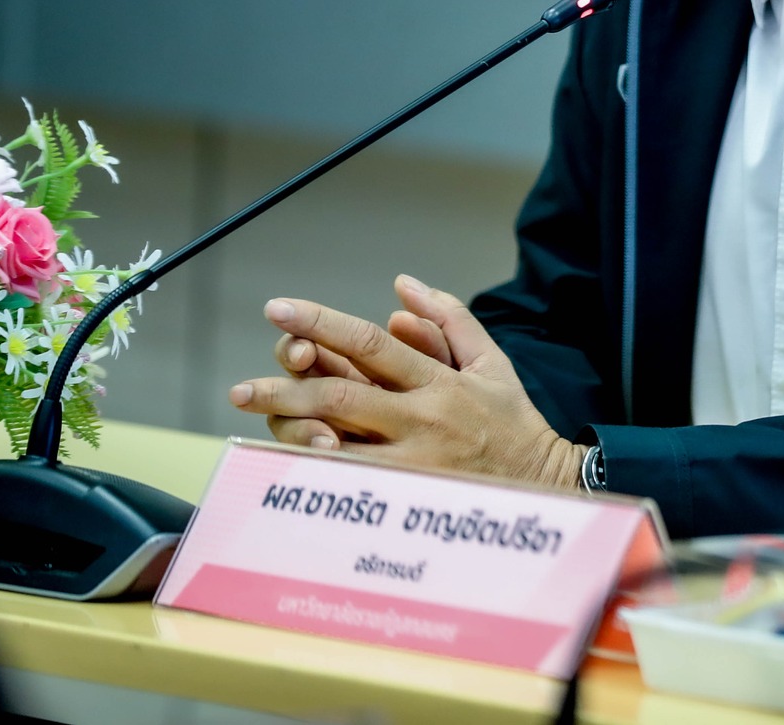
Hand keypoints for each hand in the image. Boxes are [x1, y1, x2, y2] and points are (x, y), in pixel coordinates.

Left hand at [229, 274, 584, 489]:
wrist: (545, 484)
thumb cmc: (513, 420)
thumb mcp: (492, 361)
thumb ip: (448, 319)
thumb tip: (402, 285)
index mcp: (438, 380)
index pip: (371, 343)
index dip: (322, 323)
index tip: (278, 309)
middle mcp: (422, 419)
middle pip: (341, 396)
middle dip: (284, 389)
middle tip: (238, 389)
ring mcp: (412, 463)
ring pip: (338, 447)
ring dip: (289, 437)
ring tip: (250, 434)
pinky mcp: (408, 499)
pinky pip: (350, 488)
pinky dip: (313, 479)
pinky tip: (278, 473)